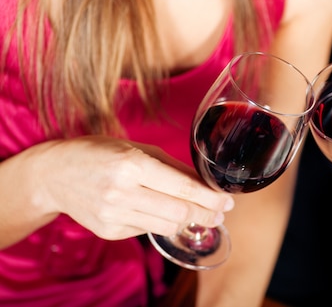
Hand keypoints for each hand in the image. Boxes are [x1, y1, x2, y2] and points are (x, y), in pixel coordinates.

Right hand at [33, 136, 233, 239]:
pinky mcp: (108, 231)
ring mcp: (113, 215)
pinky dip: (160, 223)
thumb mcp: (138, 149)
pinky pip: (147, 230)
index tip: (227, 201)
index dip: (211, 198)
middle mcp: (121, 192)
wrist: (54, 174)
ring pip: (167, 226)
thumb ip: (173, 166)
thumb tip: (206, 183)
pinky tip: (161, 212)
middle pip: (179, 213)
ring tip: (199, 214)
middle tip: (221, 212)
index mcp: (132, 165)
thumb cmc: (101, 153)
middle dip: (207, 214)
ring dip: (188, 222)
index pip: (183, 188)